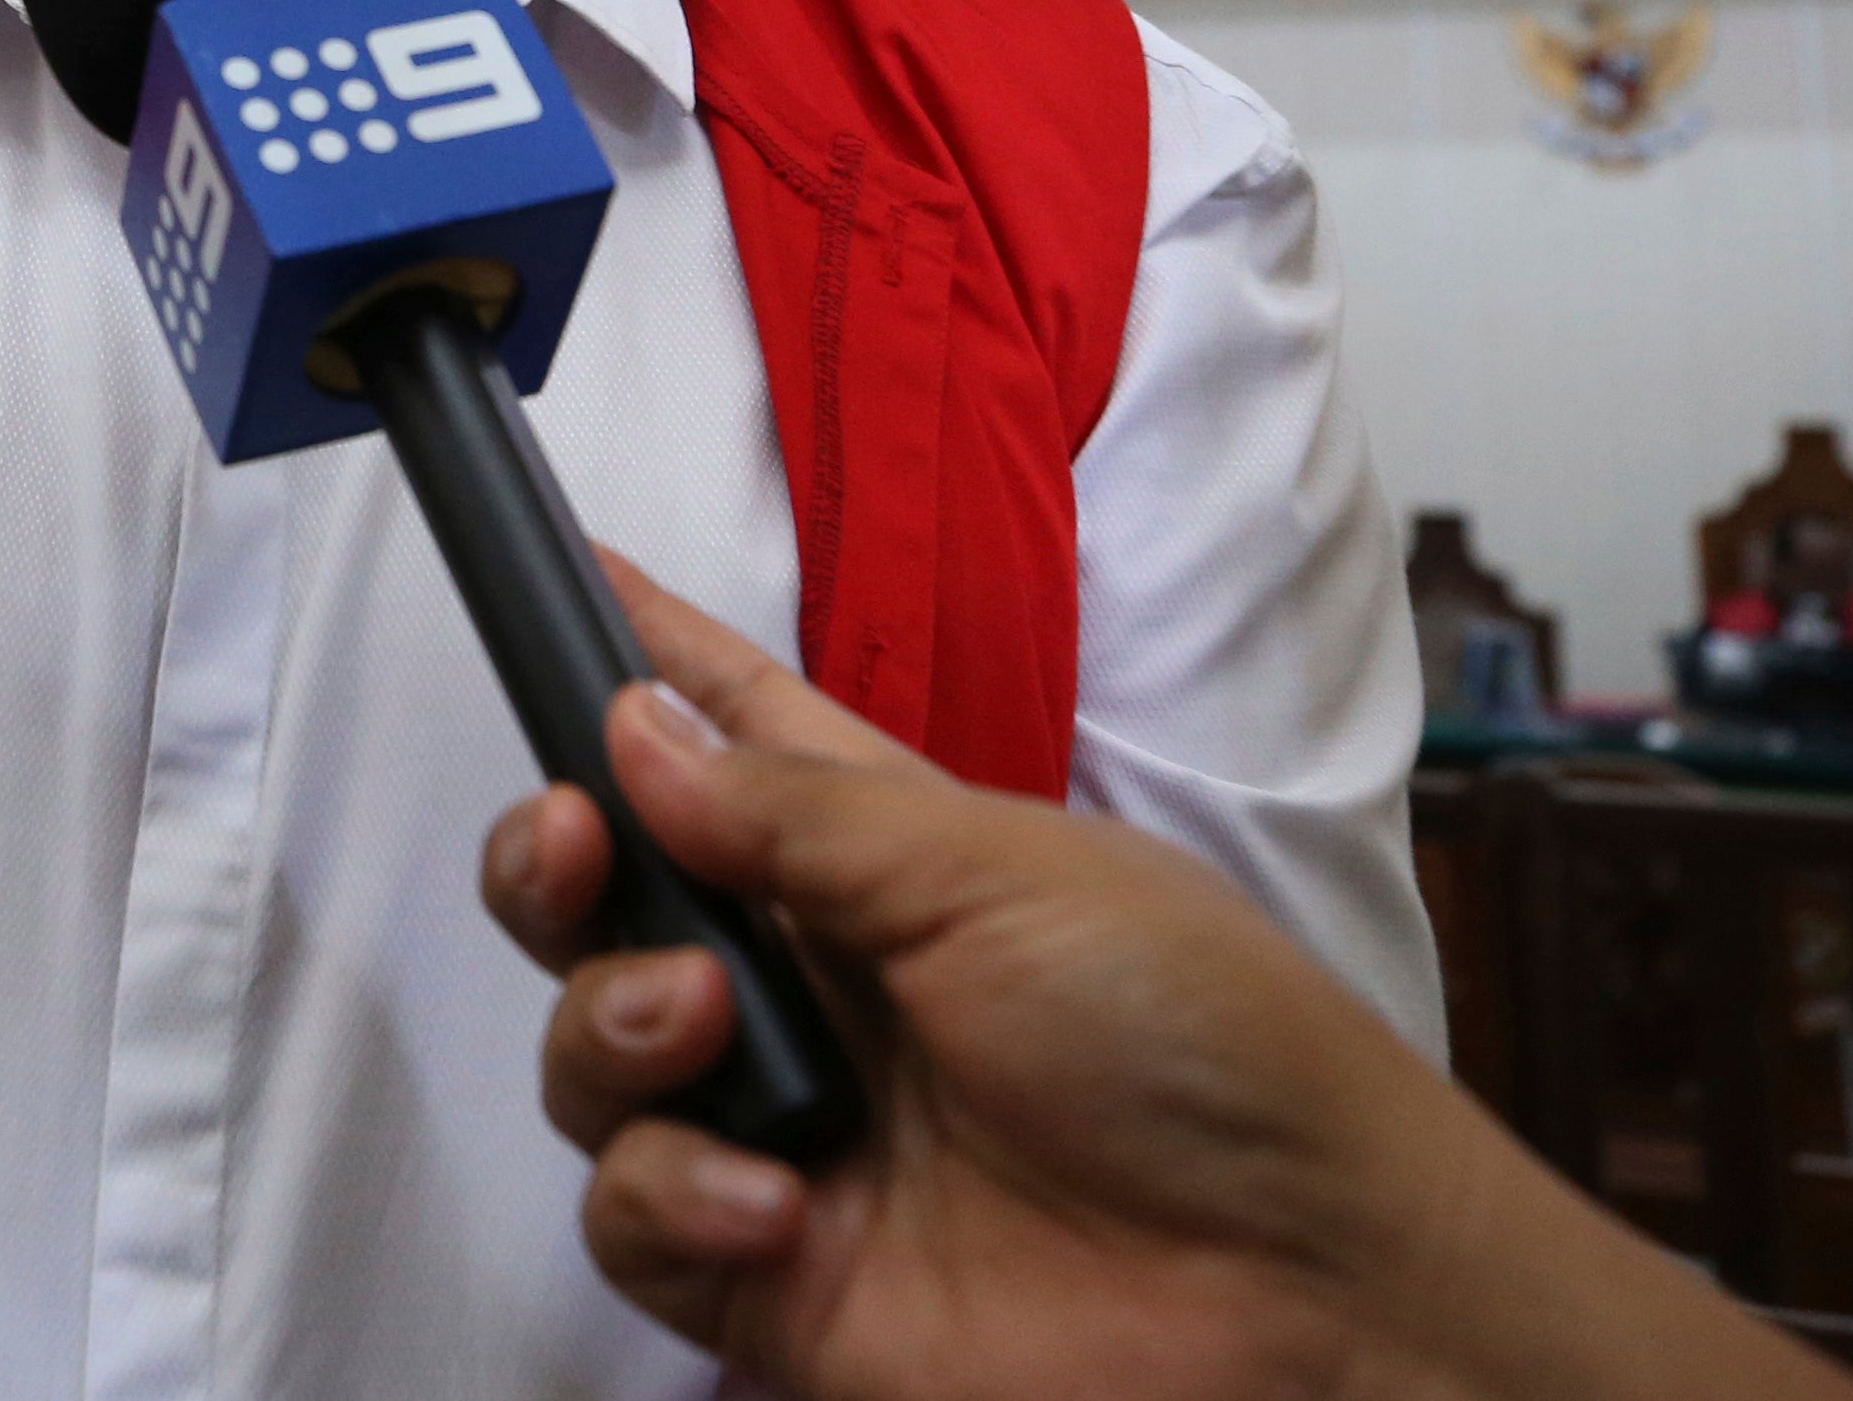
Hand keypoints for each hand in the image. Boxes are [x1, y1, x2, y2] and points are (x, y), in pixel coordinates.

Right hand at [480, 557, 1852, 1400]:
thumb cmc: (1201, 1041)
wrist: (1302, 1287)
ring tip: (693, 1027)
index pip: (730, 734)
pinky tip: (766, 1197)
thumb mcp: (1006, 874)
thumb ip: (798, 814)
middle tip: (572, 846)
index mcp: (882, 857)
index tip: (559, 566)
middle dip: (550, 857)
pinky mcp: (770, 1271)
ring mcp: (786, 1129)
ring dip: (607, 1023)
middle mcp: (816, 985)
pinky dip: (667, 1193)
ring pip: (591, 1052)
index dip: (643, 662)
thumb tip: (629, 729)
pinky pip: (631, 1218)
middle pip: (610, 898)